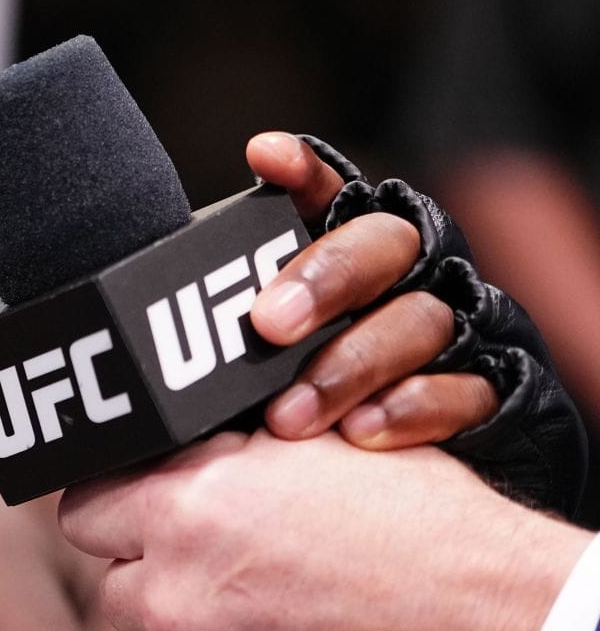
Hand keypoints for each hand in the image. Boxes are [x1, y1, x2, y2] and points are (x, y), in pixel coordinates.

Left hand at [58, 430, 587, 630]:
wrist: (482, 605)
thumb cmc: (406, 517)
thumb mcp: (294, 445)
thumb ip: (210, 447)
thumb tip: (164, 440)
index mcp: (180, 506)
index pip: (83, 495)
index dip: (116, 486)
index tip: (144, 483)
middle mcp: (174, 586)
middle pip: (105, 563)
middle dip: (137, 546)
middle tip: (192, 530)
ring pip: (142, 620)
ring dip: (174, 598)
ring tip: (243, 576)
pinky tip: (263, 618)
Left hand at [243, 132, 495, 447]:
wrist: (390, 474)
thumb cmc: (299, 387)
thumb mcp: (259, 343)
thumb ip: (226, 313)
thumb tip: (145, 305)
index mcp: (344, 246)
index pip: (327, 189)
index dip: (301, 169)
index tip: (263, 156)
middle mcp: (407, 272)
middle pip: (382, 244)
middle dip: (324, 279)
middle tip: (268, 324)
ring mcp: (452, 326)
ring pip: (418, 320)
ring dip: (350, 365)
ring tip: (290, 414)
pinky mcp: (484, 389)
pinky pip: (463, 391)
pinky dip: (411, 409)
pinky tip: (361, 430)